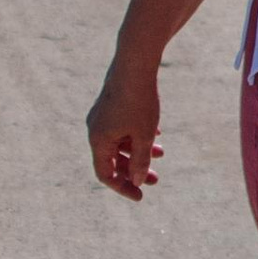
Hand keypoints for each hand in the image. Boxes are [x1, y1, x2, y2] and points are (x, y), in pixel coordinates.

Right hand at [88, 51, 164, 199]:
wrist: (135, 63)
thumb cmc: (139, 101)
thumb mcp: (143, 136)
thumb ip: (140, 160)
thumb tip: (137, 180)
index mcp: (98, 140)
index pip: (105, 174)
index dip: (122, 187)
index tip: (141, 195)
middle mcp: (95, 129)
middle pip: (113, 159)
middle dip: (134, 170)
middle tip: (155, 179)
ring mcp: (102, 116)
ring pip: (119, 142)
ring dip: (139, 151)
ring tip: (161, 153)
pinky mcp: (111, 104)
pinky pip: (122, 127)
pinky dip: (137, 134)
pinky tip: (156, 134)